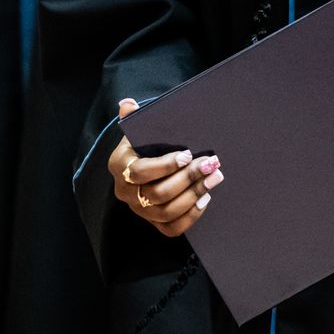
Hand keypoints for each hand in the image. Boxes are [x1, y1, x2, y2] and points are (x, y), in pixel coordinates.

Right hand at [104, 98, 221, 237]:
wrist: (142, 162)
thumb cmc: (143, 143)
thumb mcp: (136, 129)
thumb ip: (133, 117)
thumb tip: (127, 104)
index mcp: (119, 166)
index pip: (141, 171)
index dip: (165, 165)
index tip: (187, 154)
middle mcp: (125, 192)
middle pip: (158, 193)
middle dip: (188, 178)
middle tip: (210, 164)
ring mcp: (139, 210)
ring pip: (167, 211)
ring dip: (194, 195)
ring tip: (214, 178)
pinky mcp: (152, 222)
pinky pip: (171, 228)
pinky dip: (190, 216)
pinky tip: (205, 199)